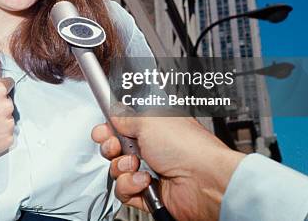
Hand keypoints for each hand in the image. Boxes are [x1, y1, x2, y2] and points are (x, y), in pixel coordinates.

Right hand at [91, 117, 244, 220]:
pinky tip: (145, 181)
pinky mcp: (147, 193)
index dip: (108, 129)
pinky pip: (124, 190)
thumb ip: (125, 117)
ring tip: (138, 165)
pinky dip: (131, 186)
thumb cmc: (187, 146)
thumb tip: (114, 115)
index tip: (103, 131)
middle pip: (115, 149)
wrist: (204, 181)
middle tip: (119, 147)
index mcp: (153, 127)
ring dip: (123, 168)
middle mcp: (151, 149)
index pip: (121, 127)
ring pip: (117, 171)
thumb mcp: (149, 120)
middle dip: (112, 148)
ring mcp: (149, 171)